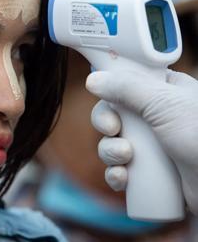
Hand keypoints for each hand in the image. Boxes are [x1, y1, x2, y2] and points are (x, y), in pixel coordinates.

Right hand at [86, 69, 197, 214]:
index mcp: (161, 91)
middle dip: (106, 124)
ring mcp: (150, 145)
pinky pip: (119, 169)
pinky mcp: (148, 172)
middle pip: (112, 113)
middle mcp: (153, 117)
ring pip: (112, 142)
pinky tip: (122, 178)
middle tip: (112, 129)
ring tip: (125, 158)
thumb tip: (93, 80)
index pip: (124, 81)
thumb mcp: (165, 103)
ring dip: (110, 151)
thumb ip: (127, 87)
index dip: (108, 89)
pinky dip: (116, 174)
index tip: (99, 94)